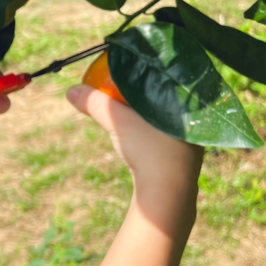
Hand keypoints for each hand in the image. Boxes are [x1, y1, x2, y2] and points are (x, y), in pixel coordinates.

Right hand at [66, 84, 202, 211]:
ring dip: (144, 113)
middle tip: (119, 91)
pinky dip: (149, 129)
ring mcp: (193, 138)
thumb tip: (70, 90)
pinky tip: (140, 134)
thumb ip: (96, 104)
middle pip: (163, 97)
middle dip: (140, 94)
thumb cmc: (148, 149)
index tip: (121, 74)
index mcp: (185, 102)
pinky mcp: (186, 155)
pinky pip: (165, 133)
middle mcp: (194, 117)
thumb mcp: (118, 122)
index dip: (141, 74)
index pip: (162, 79)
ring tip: (127, 111)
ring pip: (164, 117)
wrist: (167, 191)